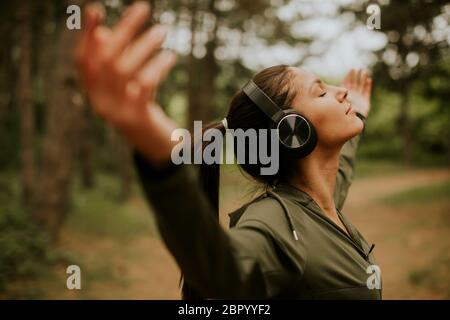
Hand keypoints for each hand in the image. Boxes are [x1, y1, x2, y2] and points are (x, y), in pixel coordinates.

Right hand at [75, 2, 176, 165]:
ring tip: (162, 30)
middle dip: (124, 31)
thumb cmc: (142, 109)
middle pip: (105, 60)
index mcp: (94, 94)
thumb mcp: (128, 86)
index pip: (83, 61)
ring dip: (144, 45)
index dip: (87, 35)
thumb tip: (106, 32)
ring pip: (123, 70)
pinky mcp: (137, 118)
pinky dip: (156, 67)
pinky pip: (143, 86)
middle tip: (143, 8)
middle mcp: (100, 103)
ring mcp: (117, 112)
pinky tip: (169, 57)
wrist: (158, 149)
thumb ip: (117, 63)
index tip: (95, 10)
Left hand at [342, 69, 371, 117]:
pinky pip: (367, 91)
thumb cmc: (346, 113)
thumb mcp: (341, 104)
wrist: (354, 121)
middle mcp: (353, 94)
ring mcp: (359, 96)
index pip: (347, 83)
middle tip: (358, 69)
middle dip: (356, 76)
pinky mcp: (365, 100)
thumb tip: (337, 96)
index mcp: (346, 94)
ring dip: (363, 78)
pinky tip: (369, 80)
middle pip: (355, 83)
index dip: (349, 77)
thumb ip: (340, 98)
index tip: (351, 70)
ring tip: (364, 72)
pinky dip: (368, 85)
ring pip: (361, 85)